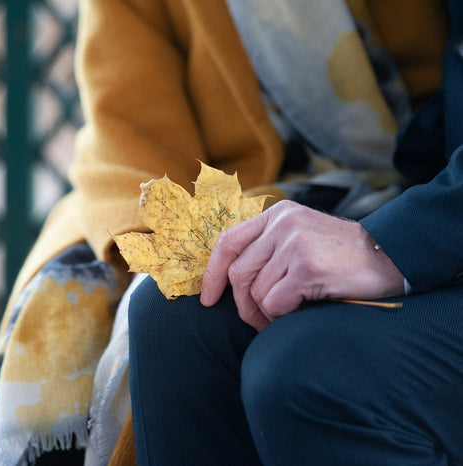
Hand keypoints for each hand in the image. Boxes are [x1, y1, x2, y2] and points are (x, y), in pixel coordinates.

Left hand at [200, 200, 404, 330]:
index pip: (227, 242)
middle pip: (238, 273)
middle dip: (241, 305)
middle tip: (255, 321)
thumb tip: (229, 282)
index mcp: (275, 215)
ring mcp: (294, 244)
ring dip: (265, 314)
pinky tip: (296, 314)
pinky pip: (274, 303)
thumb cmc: (339, 255)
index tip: (208, 299)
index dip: (212, 273)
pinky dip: (280, 317)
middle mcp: (281, 224)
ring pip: (255, 292)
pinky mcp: (306, 267)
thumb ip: (267, 248)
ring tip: (283, 317)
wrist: (388, 256)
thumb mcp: (299, 237)